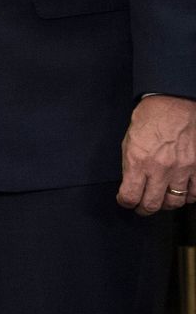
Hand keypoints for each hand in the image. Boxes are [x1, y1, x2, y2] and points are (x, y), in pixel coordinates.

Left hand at [118, 94, 195, 214]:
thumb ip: (130, 166)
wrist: (174, 104)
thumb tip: (131, 185)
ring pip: (175, 202)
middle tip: (142, 207)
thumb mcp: (129, 142)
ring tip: (162, 199)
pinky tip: (182, 192)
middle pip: (152, 204)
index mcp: (138, 161)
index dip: (125, 202)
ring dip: (166, 204)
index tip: (125, 201)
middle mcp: (160, 169)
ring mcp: (182, 169)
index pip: (130, 196)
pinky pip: (195, 193)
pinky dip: (188, 197)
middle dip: (144, 209)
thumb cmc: (149, 120)